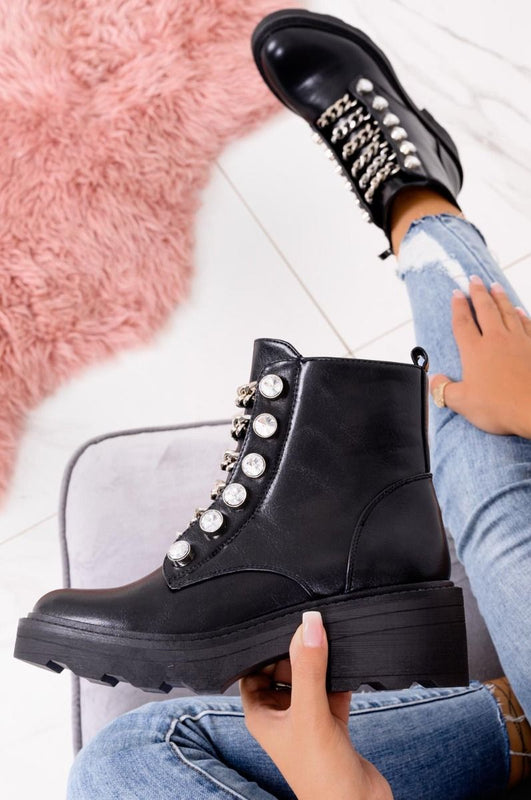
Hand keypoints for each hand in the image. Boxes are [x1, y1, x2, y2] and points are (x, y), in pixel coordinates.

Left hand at [240, 611, 392, 799]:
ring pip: (308, 680)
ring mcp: (307, 720)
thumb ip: (309, 667)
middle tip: (311, 633)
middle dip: (295, 652)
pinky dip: (339, 679)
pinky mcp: (332, 724)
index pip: (252, 671)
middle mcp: (282, 716)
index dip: (263, 651)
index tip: (281, 627)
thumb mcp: (310, 713)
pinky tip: (346, 667)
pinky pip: (332, 690)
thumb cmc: (320, 775)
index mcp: (261, 716)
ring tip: (329, 644)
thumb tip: (309, 625)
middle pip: (282, 671)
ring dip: (319, 664)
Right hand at [430, 275, 530, 437]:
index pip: (463, 323)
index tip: (456, 293)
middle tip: (474, 279)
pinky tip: (519, 310)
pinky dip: (521, 315)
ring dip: (500, 297)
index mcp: (475, 351)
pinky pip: (527, 325)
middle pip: (485, 310)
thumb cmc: (499, 407)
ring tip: (495, 286)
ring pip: (507, 312)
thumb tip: (435, 380)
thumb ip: (444, 390)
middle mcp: (496, 340)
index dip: (458, 306)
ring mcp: (518, 342)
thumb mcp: (462, 403)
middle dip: (478, 293)